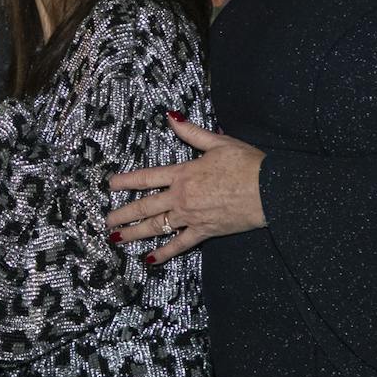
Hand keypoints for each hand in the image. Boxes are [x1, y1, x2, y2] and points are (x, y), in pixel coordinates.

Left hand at [105, 112, 265, 263]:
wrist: (270, 189)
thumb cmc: (246, 163)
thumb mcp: (218, 142)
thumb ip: (191, 132)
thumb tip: (171, 117)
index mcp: (182, 173)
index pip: (147, 178)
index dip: (126, 181)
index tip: (110, 185)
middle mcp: (181, 196)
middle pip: (145, 206)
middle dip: (123, 214)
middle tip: (106, 221)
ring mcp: (191, 216)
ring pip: (156, 226)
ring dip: (135, 233)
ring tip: (117, 239)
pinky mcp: (204, 232)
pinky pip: (180, 244)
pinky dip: (164, 252)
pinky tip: (149, 258)